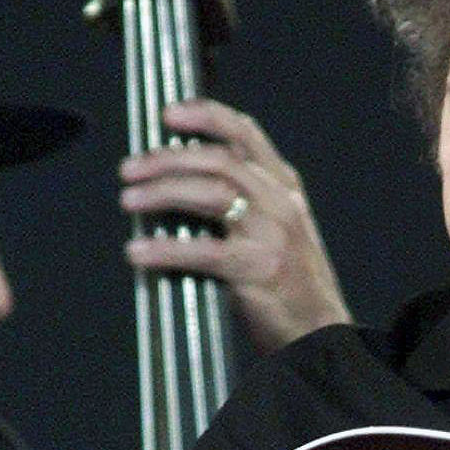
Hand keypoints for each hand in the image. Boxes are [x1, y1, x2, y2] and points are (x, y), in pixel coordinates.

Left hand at [120, 98, 350, 352]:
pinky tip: (138, 253)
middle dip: (166, 159)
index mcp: (284, 187)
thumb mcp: (278, 229)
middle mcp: (280, 203)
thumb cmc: (291, 285)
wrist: (321, 334)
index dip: (204, 116)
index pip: (244, 134)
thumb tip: (177, 185)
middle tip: (130, 169)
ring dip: (163, 192)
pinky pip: (203, 252)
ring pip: (210, 194)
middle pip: (217, 161)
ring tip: (129, 200)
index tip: (167, 115)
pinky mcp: (259, 269)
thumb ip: (243, 201)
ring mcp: (272, 235)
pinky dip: (165, 250)